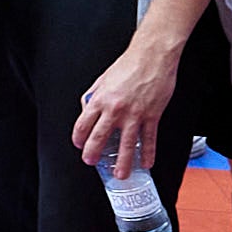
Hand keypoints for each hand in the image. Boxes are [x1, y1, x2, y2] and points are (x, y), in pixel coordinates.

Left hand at [70, 33, 182, 176]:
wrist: (152, 57)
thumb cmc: (127, 65)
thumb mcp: (102, 79)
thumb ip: (93, 96)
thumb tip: (86, 111)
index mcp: (100, 100)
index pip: (83, 125)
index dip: (79, 138)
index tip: (79, 145)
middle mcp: (115, 109)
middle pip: (100, 138)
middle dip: (93, 154)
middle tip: (92, 162)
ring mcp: (135, 114)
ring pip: (126, 144)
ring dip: (123, 162)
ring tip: (120, 175)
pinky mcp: (152, 115)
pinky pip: (149, 139)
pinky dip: (147, 153)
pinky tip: (146, 163)